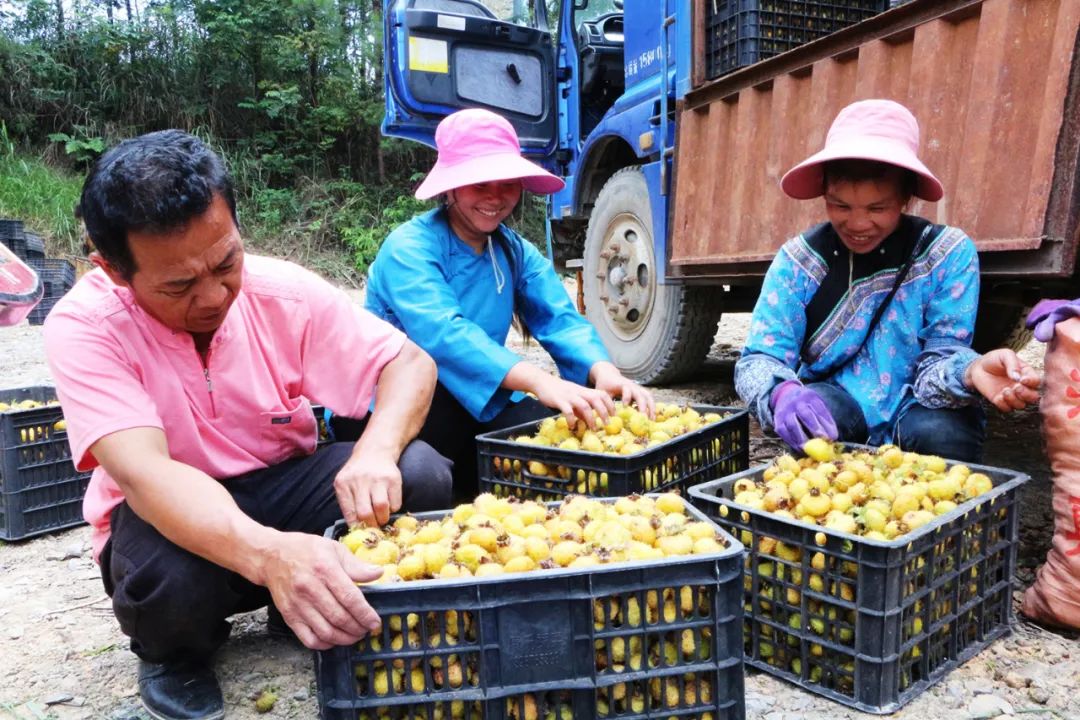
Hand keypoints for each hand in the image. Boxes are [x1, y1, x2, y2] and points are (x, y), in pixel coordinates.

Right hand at [260, 532, 381, 649]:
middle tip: (367, 629)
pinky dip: (325, 644)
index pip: (350, 598)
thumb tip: (379, 573)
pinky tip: (334, 639)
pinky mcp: (289, 616)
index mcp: (325, 569)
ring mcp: (298, 605)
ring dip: (344, 639)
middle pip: (339, 617)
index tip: (375, 622)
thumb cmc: (306, 550)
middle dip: (358, 628)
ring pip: (326, 631)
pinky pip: (308, 638)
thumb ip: (356, 565)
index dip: (365, 614)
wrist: (271, 556)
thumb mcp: (334, 548)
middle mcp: (310, 589)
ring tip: (355, 635)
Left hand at [334, 451, 401, 526]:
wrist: (374, 451)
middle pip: (365, 513)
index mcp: (343, 484)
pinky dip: (393, 509)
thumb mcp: (345, 484)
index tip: (362, 531)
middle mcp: (359, 480)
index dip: (357, 527)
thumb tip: (357, 528)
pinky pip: (395, 503)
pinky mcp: (393, 479)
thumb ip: (348, 504)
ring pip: (381, 508)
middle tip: (373, 527)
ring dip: (383, 518)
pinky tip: (389, 504)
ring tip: (382, 518)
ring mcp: (377, 479)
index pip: (349, 514)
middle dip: (371, 525)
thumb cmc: (357, 473)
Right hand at [531, 372, 615, 428]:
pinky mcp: (559, 401)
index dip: (610, 403)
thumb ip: (580, 409)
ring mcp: (569, 396)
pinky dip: (572, 420)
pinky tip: (572, 426)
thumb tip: (587, 421)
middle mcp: (579, 392)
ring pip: (584, 405)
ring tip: (593, 428)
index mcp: (583, 391)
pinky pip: (568, 411)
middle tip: (607, 423)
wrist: (542, 381)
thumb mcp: (572, 398)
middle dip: (604, 411)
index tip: (614, 414)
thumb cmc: (558, 391)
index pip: (601, 394)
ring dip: (590, 418)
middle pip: (596, 399)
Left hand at [590, 361, 655, 418]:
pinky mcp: (641, 391)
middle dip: (644, 406)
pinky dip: (652, 407)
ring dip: (651, 407)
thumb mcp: (602, 392)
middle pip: (641, 395)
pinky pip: (649, 398)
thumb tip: (605, 417)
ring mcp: (638, 388)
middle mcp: (633, 386)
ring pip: (648, 396)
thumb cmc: (605, 384)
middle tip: (644, 418)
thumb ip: (605, 402)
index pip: (628, 390)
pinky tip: (652, 417)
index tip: (625, 406)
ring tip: (652, 419)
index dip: (627, 397)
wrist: (609, 374)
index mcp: (622, 385)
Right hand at [770, 380, 837, 450]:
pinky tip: (799, 448)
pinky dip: (791, 441)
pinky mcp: (777, 420)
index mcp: (810, 397)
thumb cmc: (807, 406)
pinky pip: (783, 431)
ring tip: (809, 449)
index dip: (826, 424)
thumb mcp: (817, 406)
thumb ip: (825, 419)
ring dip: (801, 438)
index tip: (832, 437)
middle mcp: (797, 402)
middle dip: (815, 428)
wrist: (785, 396)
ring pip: (792, 425)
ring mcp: (785, 411)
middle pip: (806, 415)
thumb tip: (832, 437)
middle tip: (822, 440)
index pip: (819, 410)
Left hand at [965, 349, 1040, 411]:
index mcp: (1026, 374)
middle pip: (1033, 397)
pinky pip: (1007, 408)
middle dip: (1026, 394)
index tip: (1022, 379)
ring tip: (1005, 390)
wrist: (977, 367)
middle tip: (1015, 387)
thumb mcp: (1005, 355)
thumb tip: (1017, 377)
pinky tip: (998, 396)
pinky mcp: (1000, 400)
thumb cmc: (994, 359)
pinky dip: (1004, 404)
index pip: (1036, 381)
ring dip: (1014, 400)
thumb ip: (1012, 364)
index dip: (1032, 382)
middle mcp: (1022, 386)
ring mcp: (1012, 395)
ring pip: (1021, 405)